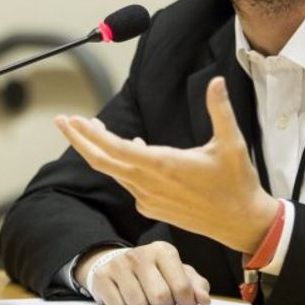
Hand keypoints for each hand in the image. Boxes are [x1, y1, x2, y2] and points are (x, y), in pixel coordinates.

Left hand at [56, 76, 277, 253]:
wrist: (241, 222)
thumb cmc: (237, 183)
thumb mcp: (231, 143)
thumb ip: (219, 110)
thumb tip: (216, 81)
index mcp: (164, 166)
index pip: (116, 149)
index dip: (91, 134)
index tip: (73, 120)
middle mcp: (150, 184)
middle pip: (103, 161)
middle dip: (79, 140)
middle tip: (62, 121)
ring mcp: (149, 199)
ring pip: (114, 171)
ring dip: (99, 150)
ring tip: (91, 128)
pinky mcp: (153, 208)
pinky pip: (128, 182)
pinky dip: (120, 164)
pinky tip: (129, 148)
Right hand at [75, 242, 210, 304]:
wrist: (117, 264)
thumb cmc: (155, 272)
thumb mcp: (177, 273)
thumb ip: (195, 285)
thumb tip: (204, 300)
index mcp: (163, 251)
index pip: (181, 286)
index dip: (187, 304)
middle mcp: (140, 254)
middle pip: (160, 297)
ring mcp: (119, 264)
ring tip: (143, 300)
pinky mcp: (102, 276)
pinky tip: (125, 299)